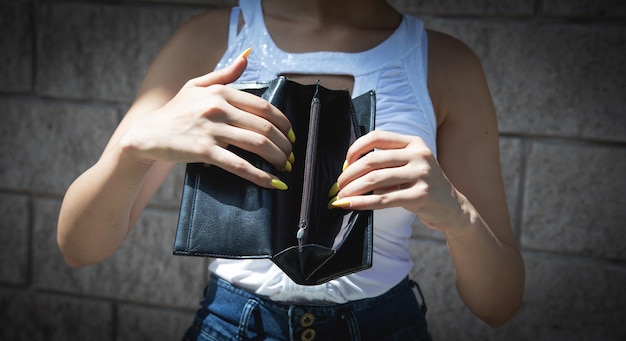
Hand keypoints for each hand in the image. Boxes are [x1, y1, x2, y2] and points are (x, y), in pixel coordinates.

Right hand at [119, 51, 294, 188]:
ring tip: (286, 168)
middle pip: (265, 127)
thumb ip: (224, 74)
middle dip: (285, 144)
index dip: (284, 123)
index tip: (292, 136)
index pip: (264, 107)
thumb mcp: (196, 85)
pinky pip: (240, 165)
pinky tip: (273, 184)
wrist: (146, 134)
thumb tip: (247, 56)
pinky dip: (260, 176)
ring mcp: (212, 130)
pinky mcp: (204, 151)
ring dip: (278, 158)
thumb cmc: (175, 110)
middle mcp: (219, 108)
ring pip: (257, 145)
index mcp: (221, 92)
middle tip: (292, 156)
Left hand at [332, 130, 466, 231]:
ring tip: (340, 196)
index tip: (345, 162)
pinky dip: (363, 202)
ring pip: (376, 179)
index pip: (378, 137)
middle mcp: (419, 154)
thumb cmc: (421, 186)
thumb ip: (385, 163)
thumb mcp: (408, 166)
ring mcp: (422, 174)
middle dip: (349, 173)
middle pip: (373, 160)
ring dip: (352, 189)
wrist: (452, 208)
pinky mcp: (422, 195)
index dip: (357, 148)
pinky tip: (350, 205)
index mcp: (413, 142)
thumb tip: (347, 170)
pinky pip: (384, 198)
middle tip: (337, 185)